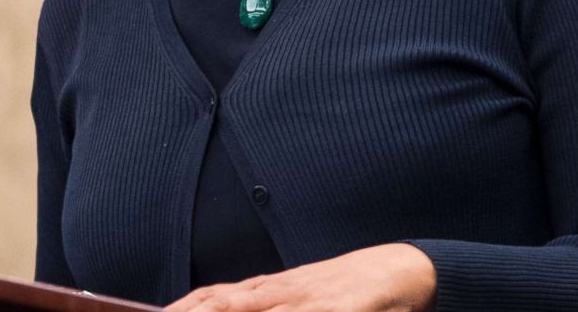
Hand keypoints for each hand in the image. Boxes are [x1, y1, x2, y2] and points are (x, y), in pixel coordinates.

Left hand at [164, 243, 435, 311]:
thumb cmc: (341, 293)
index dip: (181, 308)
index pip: (211, 298)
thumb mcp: (298, 300)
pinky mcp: (338, 307)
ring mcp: (306, 296)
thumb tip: (220, 307)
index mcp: (266, 290)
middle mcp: (279, 290)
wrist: (397, 270)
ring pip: (257, 308)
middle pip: (223, 302)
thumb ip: (263, 307)